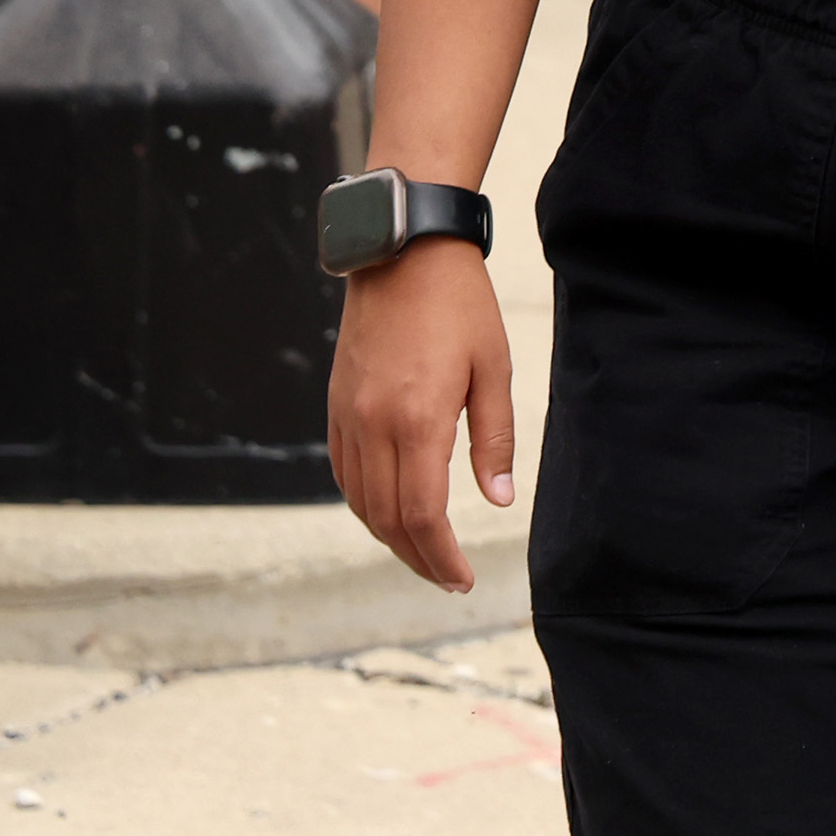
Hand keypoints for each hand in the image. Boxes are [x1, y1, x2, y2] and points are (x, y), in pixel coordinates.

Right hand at [328, 238, 517, 592]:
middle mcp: (373, 426)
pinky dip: (366, 505)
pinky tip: (390, 513)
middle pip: (387, 519)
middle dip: (418, 558)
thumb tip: (498, 501)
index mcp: (417, 419)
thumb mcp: (494, 367)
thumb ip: (494, 438)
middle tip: (448, 579)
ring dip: (390, 538)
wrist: (403, 256)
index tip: (461, 579)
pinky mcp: (336, 408)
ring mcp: (348, 418)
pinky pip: (345, 474)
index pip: (422, 513)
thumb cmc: (460, 307)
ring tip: (425, 555)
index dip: (441, 555)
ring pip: (361, 503)